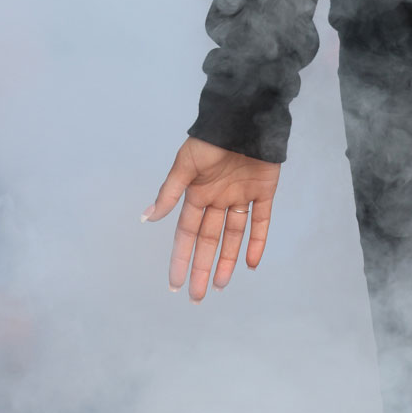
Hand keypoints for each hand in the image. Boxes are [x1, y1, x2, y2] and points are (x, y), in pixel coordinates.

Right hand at [143, 138, 280, 299]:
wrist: (245, 116)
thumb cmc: (211, 138)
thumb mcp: (185, 165)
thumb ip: (170, 193)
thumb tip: (147, 218)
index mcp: (197, 192)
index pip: (187, 233)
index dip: (181, 257)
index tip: (174, 283)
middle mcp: (218, 198)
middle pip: (208, 240)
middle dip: (201, 267)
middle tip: (196, 296)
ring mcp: (241, 196)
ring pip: (233, 235)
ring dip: (227, 260)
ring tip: (219, 286)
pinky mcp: (264, 191)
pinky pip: (261, 222)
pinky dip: (257, 242)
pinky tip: (252, 264)